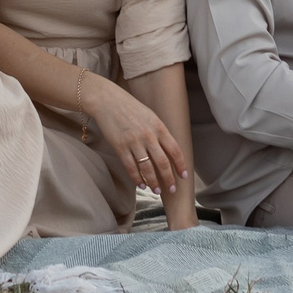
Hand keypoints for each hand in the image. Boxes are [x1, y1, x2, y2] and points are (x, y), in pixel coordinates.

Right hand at [79, 71, 186, 196]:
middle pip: (163, 163)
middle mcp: (148, 135)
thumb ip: (160, 132)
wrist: (108, 101)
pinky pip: (131, 167)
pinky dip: (137, 178)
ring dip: (153, 182)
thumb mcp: (150, 116)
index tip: (184, 176)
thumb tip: (169, 150)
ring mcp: (134, 142)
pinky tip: (141, 184)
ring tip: (157, 191)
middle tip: (172, 189)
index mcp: (158, 127)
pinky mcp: (120, 147)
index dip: (181, 165)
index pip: (175, 150)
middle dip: (169, 179)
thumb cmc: (130, 108)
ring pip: (147, 168)